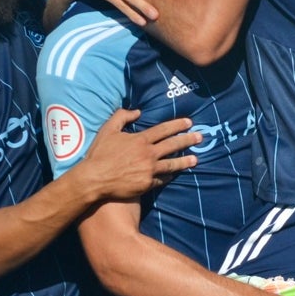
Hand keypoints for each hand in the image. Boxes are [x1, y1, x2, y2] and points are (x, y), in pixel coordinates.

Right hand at [80, 110, 200, 199]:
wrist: (94, 179)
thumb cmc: (99, 154)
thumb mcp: (108, 130)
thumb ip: (121, 116)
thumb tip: (137, 111)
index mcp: (140, 140)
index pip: (164, 130)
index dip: (178, 125)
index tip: (189, 123)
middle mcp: (148, 154)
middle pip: (173, 145)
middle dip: (188, 140)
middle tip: (200, 137)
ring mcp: (149, 170)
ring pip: (172, 164)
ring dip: (185, 161)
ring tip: (195, 159)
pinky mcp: (146, 184)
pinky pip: (161, 180)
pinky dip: (169, 176)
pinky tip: (174, 175)